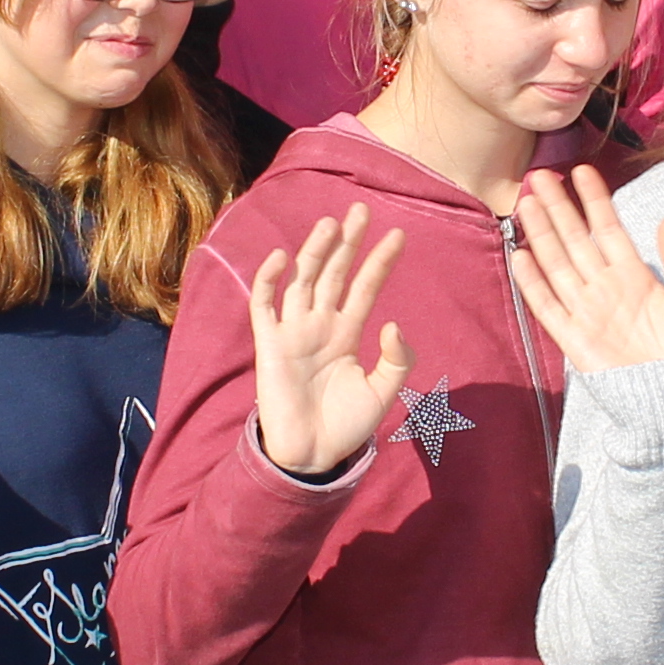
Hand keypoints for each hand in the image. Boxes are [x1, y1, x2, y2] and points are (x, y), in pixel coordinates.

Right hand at [245, 204, 412, 479]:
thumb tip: (393, 323)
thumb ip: (396, 359)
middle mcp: (320, 325)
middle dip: (348, 243)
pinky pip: (265, 306)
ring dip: (315, 252)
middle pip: (334, 273)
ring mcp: (294, 332)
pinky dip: (269, 281)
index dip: (380, 262)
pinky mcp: (270, 344)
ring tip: (332, 224)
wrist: (313, 455)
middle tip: (362, 210)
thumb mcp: (383, 391)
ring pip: (303, 281)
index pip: (365, 287)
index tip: (398, 235)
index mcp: (347, 333)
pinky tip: (281, 258)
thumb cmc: (346, 426)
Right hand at [502, 169, 663, 372]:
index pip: (609, 228)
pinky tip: (521, 256)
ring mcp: (587, 311)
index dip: (595, 200)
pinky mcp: (574, 338)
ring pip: (557, 264)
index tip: (581, 171)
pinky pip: (548, 306)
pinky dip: (533, 283)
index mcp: (634, 276)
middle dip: (557, 208)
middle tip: (540, 175)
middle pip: (575, 240)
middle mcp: (605, 288)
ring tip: (526, 203)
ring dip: (541, 235)